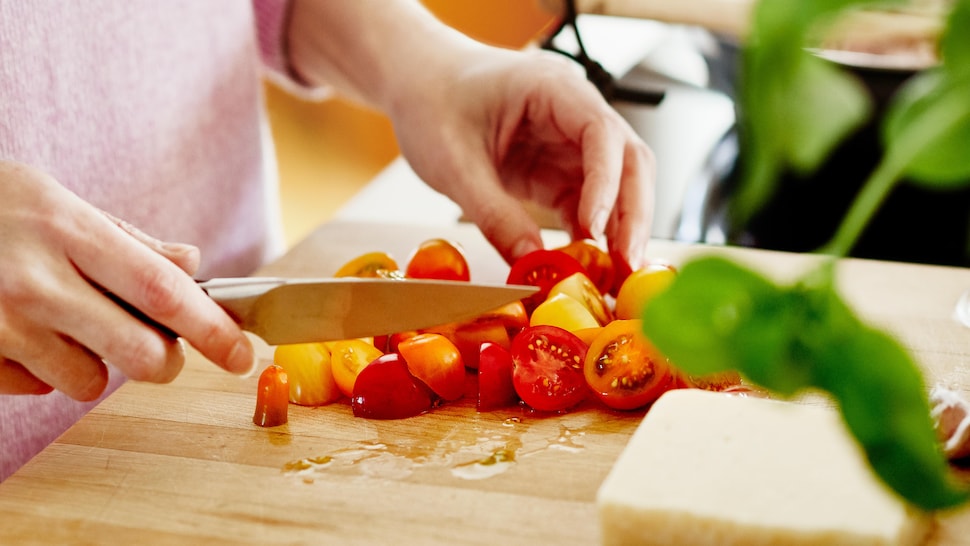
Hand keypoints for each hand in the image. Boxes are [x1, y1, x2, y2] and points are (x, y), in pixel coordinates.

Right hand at [0, 161, 254, 399]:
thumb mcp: (57, 202)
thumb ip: (128, 239)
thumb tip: (192, 265)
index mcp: (68, 231)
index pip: (162, 289)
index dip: (210, 327)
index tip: (242, 353)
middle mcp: (35, 281)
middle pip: (140, 353)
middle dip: (165, 362)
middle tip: (161, 350)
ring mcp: (1, 325)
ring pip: (89, 381)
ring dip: (94, 364)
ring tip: (64, 323)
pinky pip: (38, 388)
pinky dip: (43, 370)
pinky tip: (21, 333)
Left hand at [389, 47, 654, 269]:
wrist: (416, 85)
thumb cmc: (432, 102)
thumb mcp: (453, 163)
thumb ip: (492, 213)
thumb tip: (529, 263)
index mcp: (552, 88)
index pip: (601, 132)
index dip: (606, 182)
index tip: (594, 228)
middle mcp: (573, 112)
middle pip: (628, 160)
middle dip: (631, 213)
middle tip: (628, 265)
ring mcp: (569, 142)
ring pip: (616, 185)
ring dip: (618, 228)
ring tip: (615, 273)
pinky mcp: (558, 169)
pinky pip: (586, 202)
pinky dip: (590, 233)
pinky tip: (586, 263)